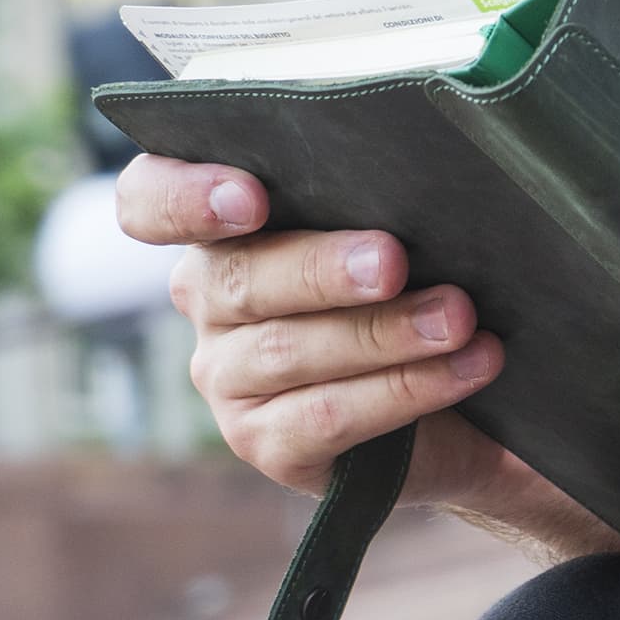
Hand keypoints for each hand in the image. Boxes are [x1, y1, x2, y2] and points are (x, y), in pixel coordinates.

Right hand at [115, 155, 619, 564]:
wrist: (465, 408)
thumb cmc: (422, 289)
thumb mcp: (397, 236)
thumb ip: (376, 204)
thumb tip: (421, 175)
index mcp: (220, 230)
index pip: (151, 202)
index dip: (183, 197)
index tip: (251, 197)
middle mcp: (208, 302)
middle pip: (238, 279)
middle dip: (322, 269)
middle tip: (392, 260)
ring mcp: (229, 380)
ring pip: (289, 351)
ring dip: (384, 332)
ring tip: (458, 318)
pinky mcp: (268, 445)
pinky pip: (327, 416)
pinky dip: (405, 389)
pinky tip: (468, 367)